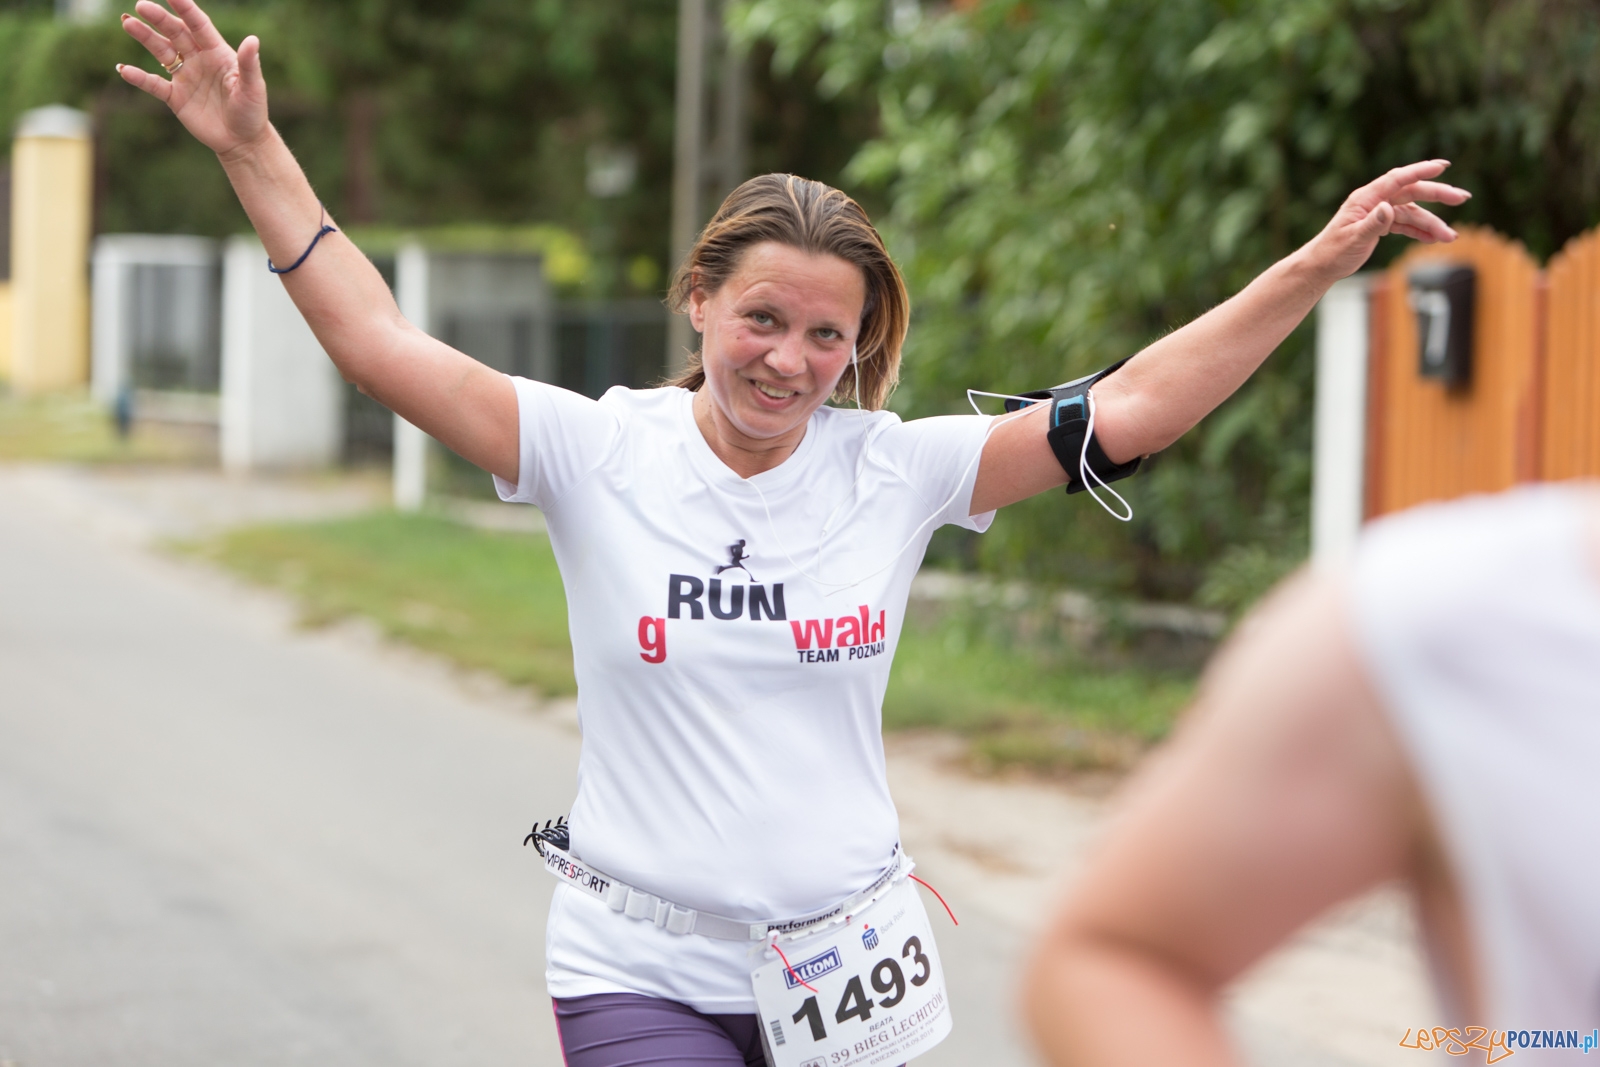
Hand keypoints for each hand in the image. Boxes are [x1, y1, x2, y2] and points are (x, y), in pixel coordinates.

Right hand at [117, 0, 267, 157]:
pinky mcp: (176, 97)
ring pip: (161, 51)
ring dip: (145, 37)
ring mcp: (185, 77)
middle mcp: (198, 60)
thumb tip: (253, 40)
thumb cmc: (252, 112)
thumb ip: (249, 64)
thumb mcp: (253, 87)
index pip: (199, 25)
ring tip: (128, 22)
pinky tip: (123, 69)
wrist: (243, 142)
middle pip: (176, 33)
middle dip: (159, 19)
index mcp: (217, 53)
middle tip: (142, 5)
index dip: (186, 8)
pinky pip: (154, 85)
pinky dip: (139, 78)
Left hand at [1306, 160, 1471, 282]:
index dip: (1420, 171)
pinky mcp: (1382, 225)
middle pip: (1411, 192)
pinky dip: (1420, 231)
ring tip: (1450, 237)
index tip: (1442, 166)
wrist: (1321, 266)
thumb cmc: (1333, 251)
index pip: (1397, 179)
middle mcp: (1374, 201)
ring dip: (1432, 223)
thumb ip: (1372, 224)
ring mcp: (1379, 212)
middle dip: (1438, 195)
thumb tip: (1388, 209)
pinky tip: (1435, 238)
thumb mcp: (1353, 239)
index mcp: (1366, 198)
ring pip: (1412, 212)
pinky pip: (1406, 225)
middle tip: (1462, 198)